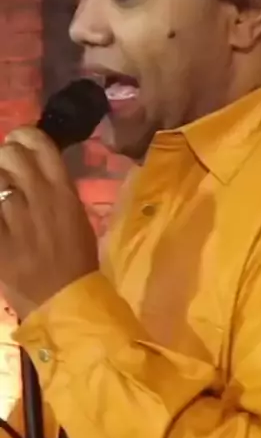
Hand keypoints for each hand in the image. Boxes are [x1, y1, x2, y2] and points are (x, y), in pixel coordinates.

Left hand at [0, 126, 98, 318]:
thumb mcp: (75, 215)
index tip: (17, 145)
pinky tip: (2, 219)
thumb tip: (32, 166)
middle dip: (3, 161)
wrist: (66, 300)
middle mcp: (39, 198)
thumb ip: (55, 188)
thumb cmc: (76, 259)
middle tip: (5, 175)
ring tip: (3, 200)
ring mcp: (15, 219)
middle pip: (8, 154)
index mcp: (63, 190)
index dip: (23, 137)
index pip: (38, 143)